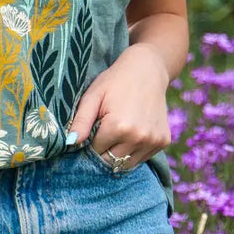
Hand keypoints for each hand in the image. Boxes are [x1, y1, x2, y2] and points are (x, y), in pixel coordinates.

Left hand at [66, 44, 171, 170]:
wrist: (148, 70)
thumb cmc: (115, 81)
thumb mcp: (93, 96)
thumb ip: (81, 121)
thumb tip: (70, 143)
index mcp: (119, 127)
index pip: (96, 151)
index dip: (91, 142)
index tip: (93, 128)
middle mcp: (138, 137)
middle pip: (112, 161)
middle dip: (104, 151)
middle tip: (104, 131)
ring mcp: (153, 141)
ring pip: (127, 164)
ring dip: (119, 153)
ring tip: (119, 130)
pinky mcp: (163, 141)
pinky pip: (142, 157)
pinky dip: (134, 150)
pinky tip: (133, 131)